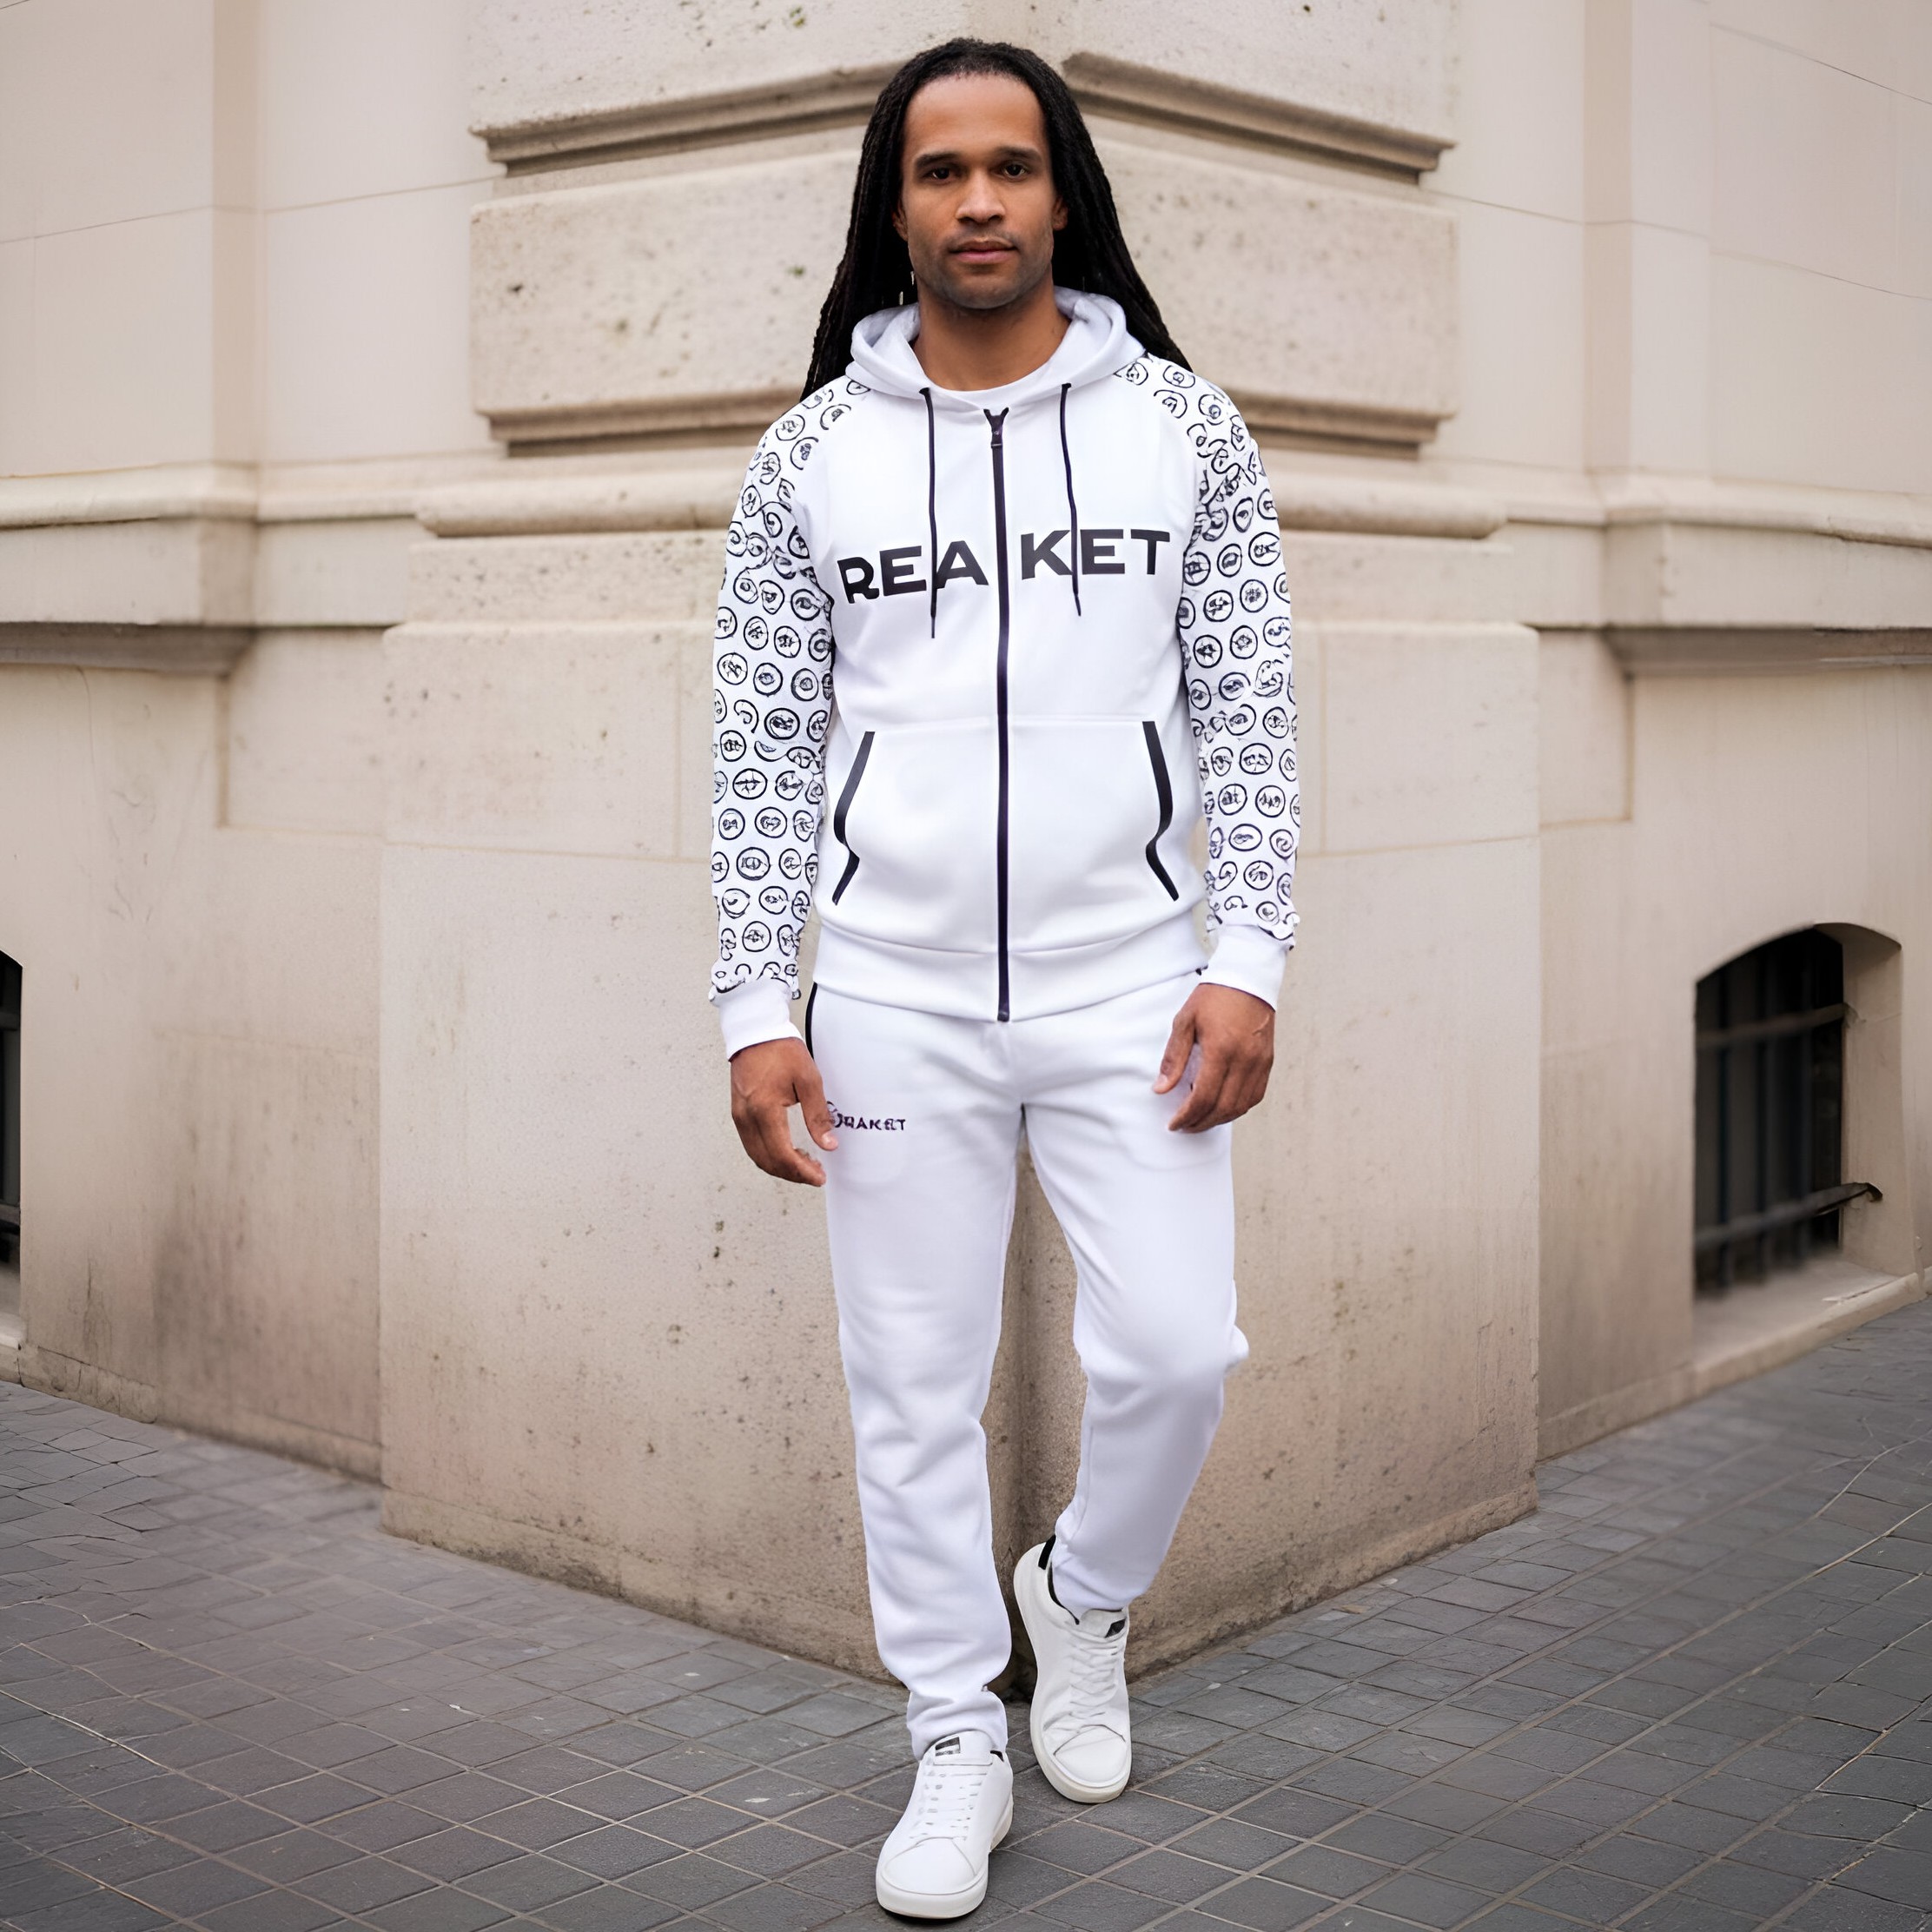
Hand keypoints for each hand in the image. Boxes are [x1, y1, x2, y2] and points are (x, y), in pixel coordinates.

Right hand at [730, 1037, 837, 1184]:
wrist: (755, 1033)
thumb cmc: (781, 1051)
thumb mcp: (808, 1080)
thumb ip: (818, 1115)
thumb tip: (828, 1144)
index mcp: (764, 1110)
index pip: (782, 1154)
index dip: (801, 1171)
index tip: (818, 1177)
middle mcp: (747, 1117)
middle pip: (768, 1161)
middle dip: (793, 1174)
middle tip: (815, 1174)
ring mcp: (739, 1117)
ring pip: (757, 1156)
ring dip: (780, 1167)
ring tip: (804, 1164)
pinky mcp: (738, 1114)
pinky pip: (752, 1145)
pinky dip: (769, 1155)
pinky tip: (786, 1151)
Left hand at [1154, 983, 1274, 1130]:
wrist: (1247, 979)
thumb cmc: (1214, 997)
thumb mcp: (1185, 1021)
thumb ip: (1173, 1057)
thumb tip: (1161, 1088)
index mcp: (1221, 1049)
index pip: (1203, 1096)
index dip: (1187, 1116)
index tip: (1174, 1123)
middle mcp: (1244, 1059)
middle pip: (1223, 1108)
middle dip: (1201, 1123)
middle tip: (1184, 1127)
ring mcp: (1260, 1063)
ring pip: (1241, 1106)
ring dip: (1219, 1119)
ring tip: (1200, 1120)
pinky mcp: (1268, 1062)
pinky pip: (1255, 1096)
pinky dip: (1237, 1108)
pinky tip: (1222, 1107)